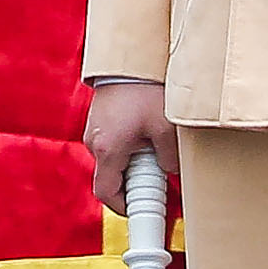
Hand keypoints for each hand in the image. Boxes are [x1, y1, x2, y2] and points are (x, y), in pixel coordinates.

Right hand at [85, 80, 179, 213]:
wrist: (132, 55)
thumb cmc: (146, 88)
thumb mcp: (166, 127)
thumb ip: (170, 157)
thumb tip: (172, 172)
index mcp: (107, 149)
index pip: (107, 194)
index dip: (125, 208)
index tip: (143, 213)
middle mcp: (95, 140)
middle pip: (112, 177)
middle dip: (136, 181)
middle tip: (160, 175)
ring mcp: (96, 128)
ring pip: (114, 158)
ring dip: (135, 160)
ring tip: (157, 143)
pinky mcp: (102, 116)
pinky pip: (114, 141)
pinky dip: (130, 144)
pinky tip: (149, 129)